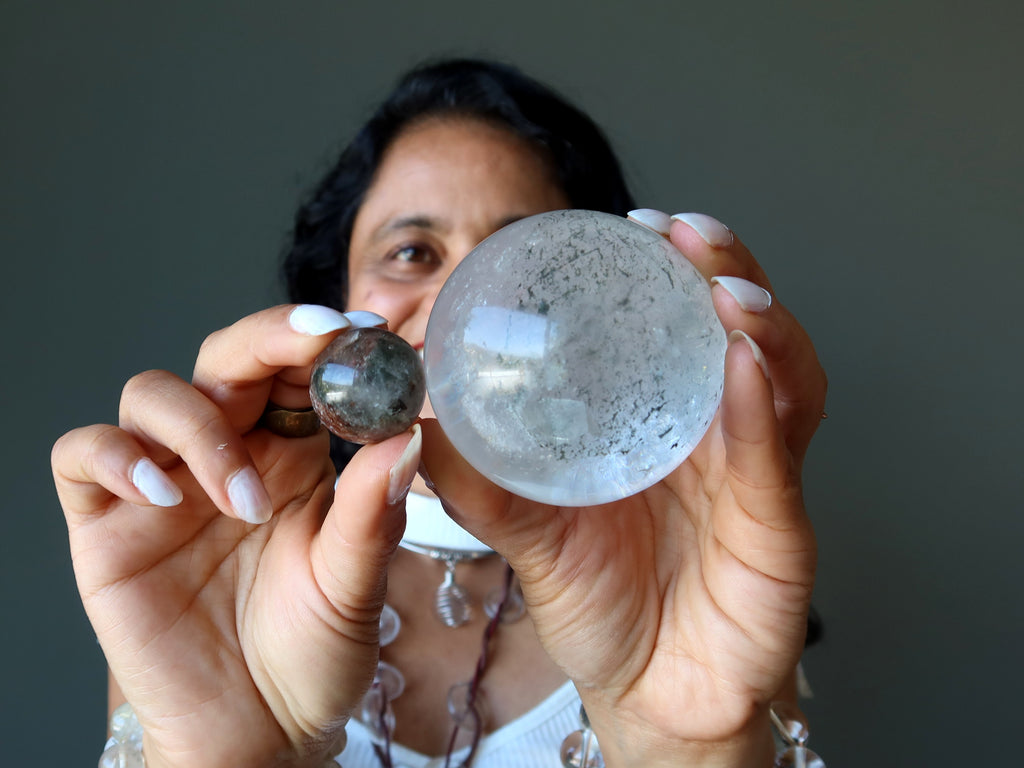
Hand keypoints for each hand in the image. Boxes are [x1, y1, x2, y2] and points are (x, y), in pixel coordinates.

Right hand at [52, 306, 421, 767]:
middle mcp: (226, 454)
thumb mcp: (355, 584)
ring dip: (199, 426)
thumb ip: (372, 512)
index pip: (294, 369)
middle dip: (266, 341)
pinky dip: (115, 456)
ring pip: (152, 393)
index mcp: (292, 454)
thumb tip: (408, 434)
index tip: (363, 329)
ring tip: (242, 502)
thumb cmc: (313, 654)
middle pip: (224, 359)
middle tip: (312, 344)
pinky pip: (83, 455)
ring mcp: (164, 485)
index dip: (321, 340)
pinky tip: (164, 497)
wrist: (260, 733)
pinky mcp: (108, 525)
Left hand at [417, 211, 826, 767]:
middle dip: (723, 270)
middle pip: (741, 329)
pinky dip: (763, 410)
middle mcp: (721, 432)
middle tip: (684, 235)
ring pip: (782, 378)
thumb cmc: (601, 603)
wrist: (650, 694)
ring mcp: (756, 476)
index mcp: (664, 419)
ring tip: (722, 288)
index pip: (679, 324)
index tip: (637, 228)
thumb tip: (413, 417)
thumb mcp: (529, 532)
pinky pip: (775, 460)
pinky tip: (743, 366)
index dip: (669, 270)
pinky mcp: (780, 530)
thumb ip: (478, 478)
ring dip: (759, 323)